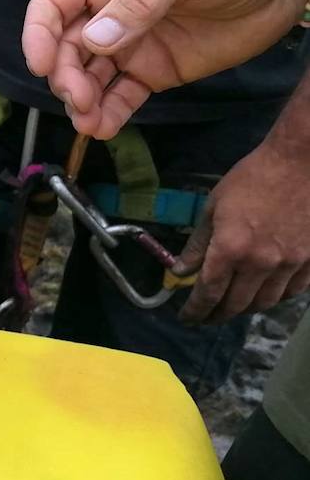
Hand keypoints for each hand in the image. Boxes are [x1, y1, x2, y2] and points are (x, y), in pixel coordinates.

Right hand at [22, 0, 309, 138]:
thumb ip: (140, 3)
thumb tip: (94, 41)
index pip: (53, 5)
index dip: (39, 35)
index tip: (40, 66)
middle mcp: (109, 12)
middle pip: (66, 49)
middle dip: (66, 77)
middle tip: (80, 99)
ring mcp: (131, 44)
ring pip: (89, 78)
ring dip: (83, 102)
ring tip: (90, 121)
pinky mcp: (154, 71)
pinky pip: (121, 96)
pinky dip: (110, 114)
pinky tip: (105, 128)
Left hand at [173, 142, 309, 323]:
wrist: (303, 160)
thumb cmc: (253, 178)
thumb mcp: (214, 207)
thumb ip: (197, 244)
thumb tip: (181, 271)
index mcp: (230, 250)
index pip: (208, 293)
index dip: (195, 311)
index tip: (187, 318)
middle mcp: (260, 263)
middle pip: (236, 305)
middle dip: (216, 316)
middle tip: (206, 317)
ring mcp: (290, 264)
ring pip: (265, 302)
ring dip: (245, 309)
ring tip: (233, 307)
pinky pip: (293, 291)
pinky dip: (276, 297)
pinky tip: (266, 293)